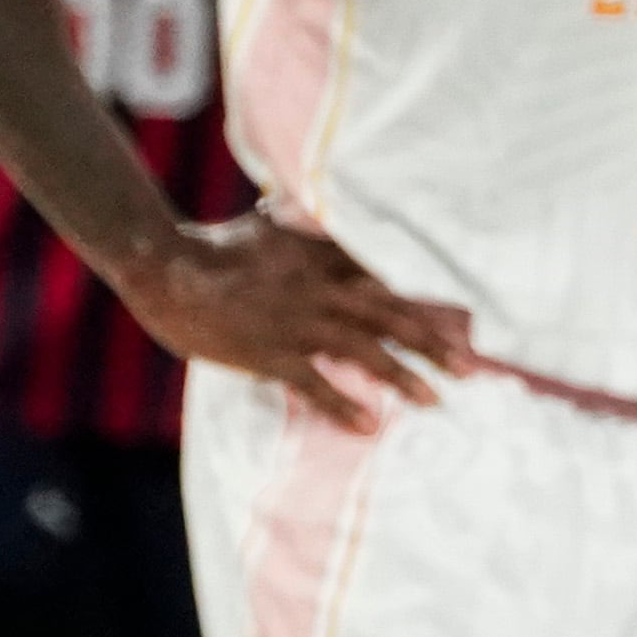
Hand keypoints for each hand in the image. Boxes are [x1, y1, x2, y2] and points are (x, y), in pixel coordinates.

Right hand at [127, 212, 476, 431]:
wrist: (164, 265)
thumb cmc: (212, 247)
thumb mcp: (268, 226)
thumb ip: (301, 222)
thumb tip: (310, 210)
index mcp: (323, 258)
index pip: (388, 280)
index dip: (429, 302)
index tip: (468, 323)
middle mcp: (320, 288)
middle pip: (389, 315)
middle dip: (434, 342)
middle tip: (472, 368)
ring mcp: (296, 320)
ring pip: (363, 348)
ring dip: (403, 375)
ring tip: (434, 400)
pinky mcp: (269, 351)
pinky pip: (314, 382)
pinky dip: (342, 404)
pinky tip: (369, 426)